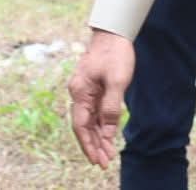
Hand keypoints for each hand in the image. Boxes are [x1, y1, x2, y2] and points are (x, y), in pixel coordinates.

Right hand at [68, 29, 134, 166]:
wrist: (113, 33)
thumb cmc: (114, 53)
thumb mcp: (117, 80)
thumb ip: (112, 106)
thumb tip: (108, 130)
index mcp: (80, 91)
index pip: (80, 124)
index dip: (88, 144)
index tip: (96, 159)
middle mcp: (79, 93)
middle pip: (83, 125)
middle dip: (92, 145)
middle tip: (103, 163)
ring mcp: (86, 91)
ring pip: (89, 120)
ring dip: (97, 137)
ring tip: (107, 155)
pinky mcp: (94, 89)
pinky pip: (95, 111)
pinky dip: (101, 125)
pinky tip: (107, 136)